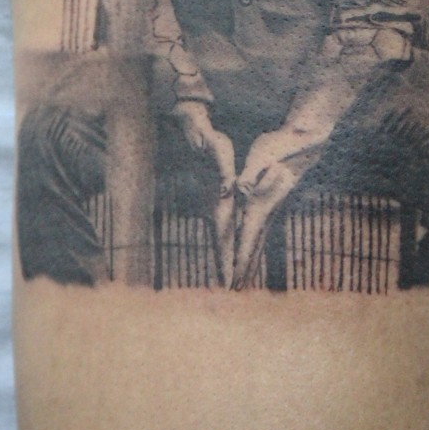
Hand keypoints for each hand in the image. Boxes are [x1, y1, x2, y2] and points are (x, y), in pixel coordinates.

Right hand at [172, 102, 235, 286]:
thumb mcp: (220, 154)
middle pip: (222, 246)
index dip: (227, 261)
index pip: (224, 238)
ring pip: (223, 240)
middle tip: (233, 295)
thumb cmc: (209, 142)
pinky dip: (228, 245)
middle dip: (228, 271)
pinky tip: (231, 251)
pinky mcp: (217, 201)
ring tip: (233, 282)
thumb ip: (223, 171)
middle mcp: (214, 209)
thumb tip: (226, 186)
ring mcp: (214, 206)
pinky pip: (225, 230)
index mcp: (218, 202)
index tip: (230, 285)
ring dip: (227, 261)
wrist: (194, 134)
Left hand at [233, 127, 318, 290]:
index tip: (233, 284)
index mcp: (260, 203)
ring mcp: (273, 207)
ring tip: (243, 279)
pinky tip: (254, 248)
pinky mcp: (274, 201)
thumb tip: (241, 188)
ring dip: (251, 260)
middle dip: (244, 270)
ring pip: (260, 240)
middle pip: (254, 246)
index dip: (240, 262)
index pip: (248, 239)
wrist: (304, 141)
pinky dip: (256, 244)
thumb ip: (251, 173)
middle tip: (234, 293)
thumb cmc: (279, 145)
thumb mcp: (260, 155)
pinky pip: (262, 229)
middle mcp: (268, 210)